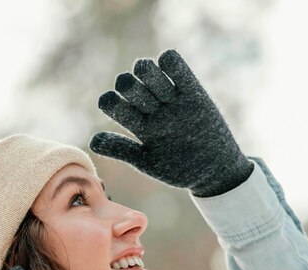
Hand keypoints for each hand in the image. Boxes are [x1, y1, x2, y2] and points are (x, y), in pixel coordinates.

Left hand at [89, 49, 253, 196]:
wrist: (214, 170)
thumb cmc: (178, 169)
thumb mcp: (148, 161)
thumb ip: (122, 149)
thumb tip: (92, 140)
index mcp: (138, 126)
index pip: (113, 104)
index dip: (110, 102)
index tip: (113, 107)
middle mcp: (152, 110)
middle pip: (129, 86)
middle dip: (128, 87)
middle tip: (137, 97)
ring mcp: (172, 101)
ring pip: (150, 72)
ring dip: (145, 71)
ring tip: (150, 79)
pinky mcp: (194, 93)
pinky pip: (179, 69)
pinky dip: (170, 62)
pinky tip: (167, 62)